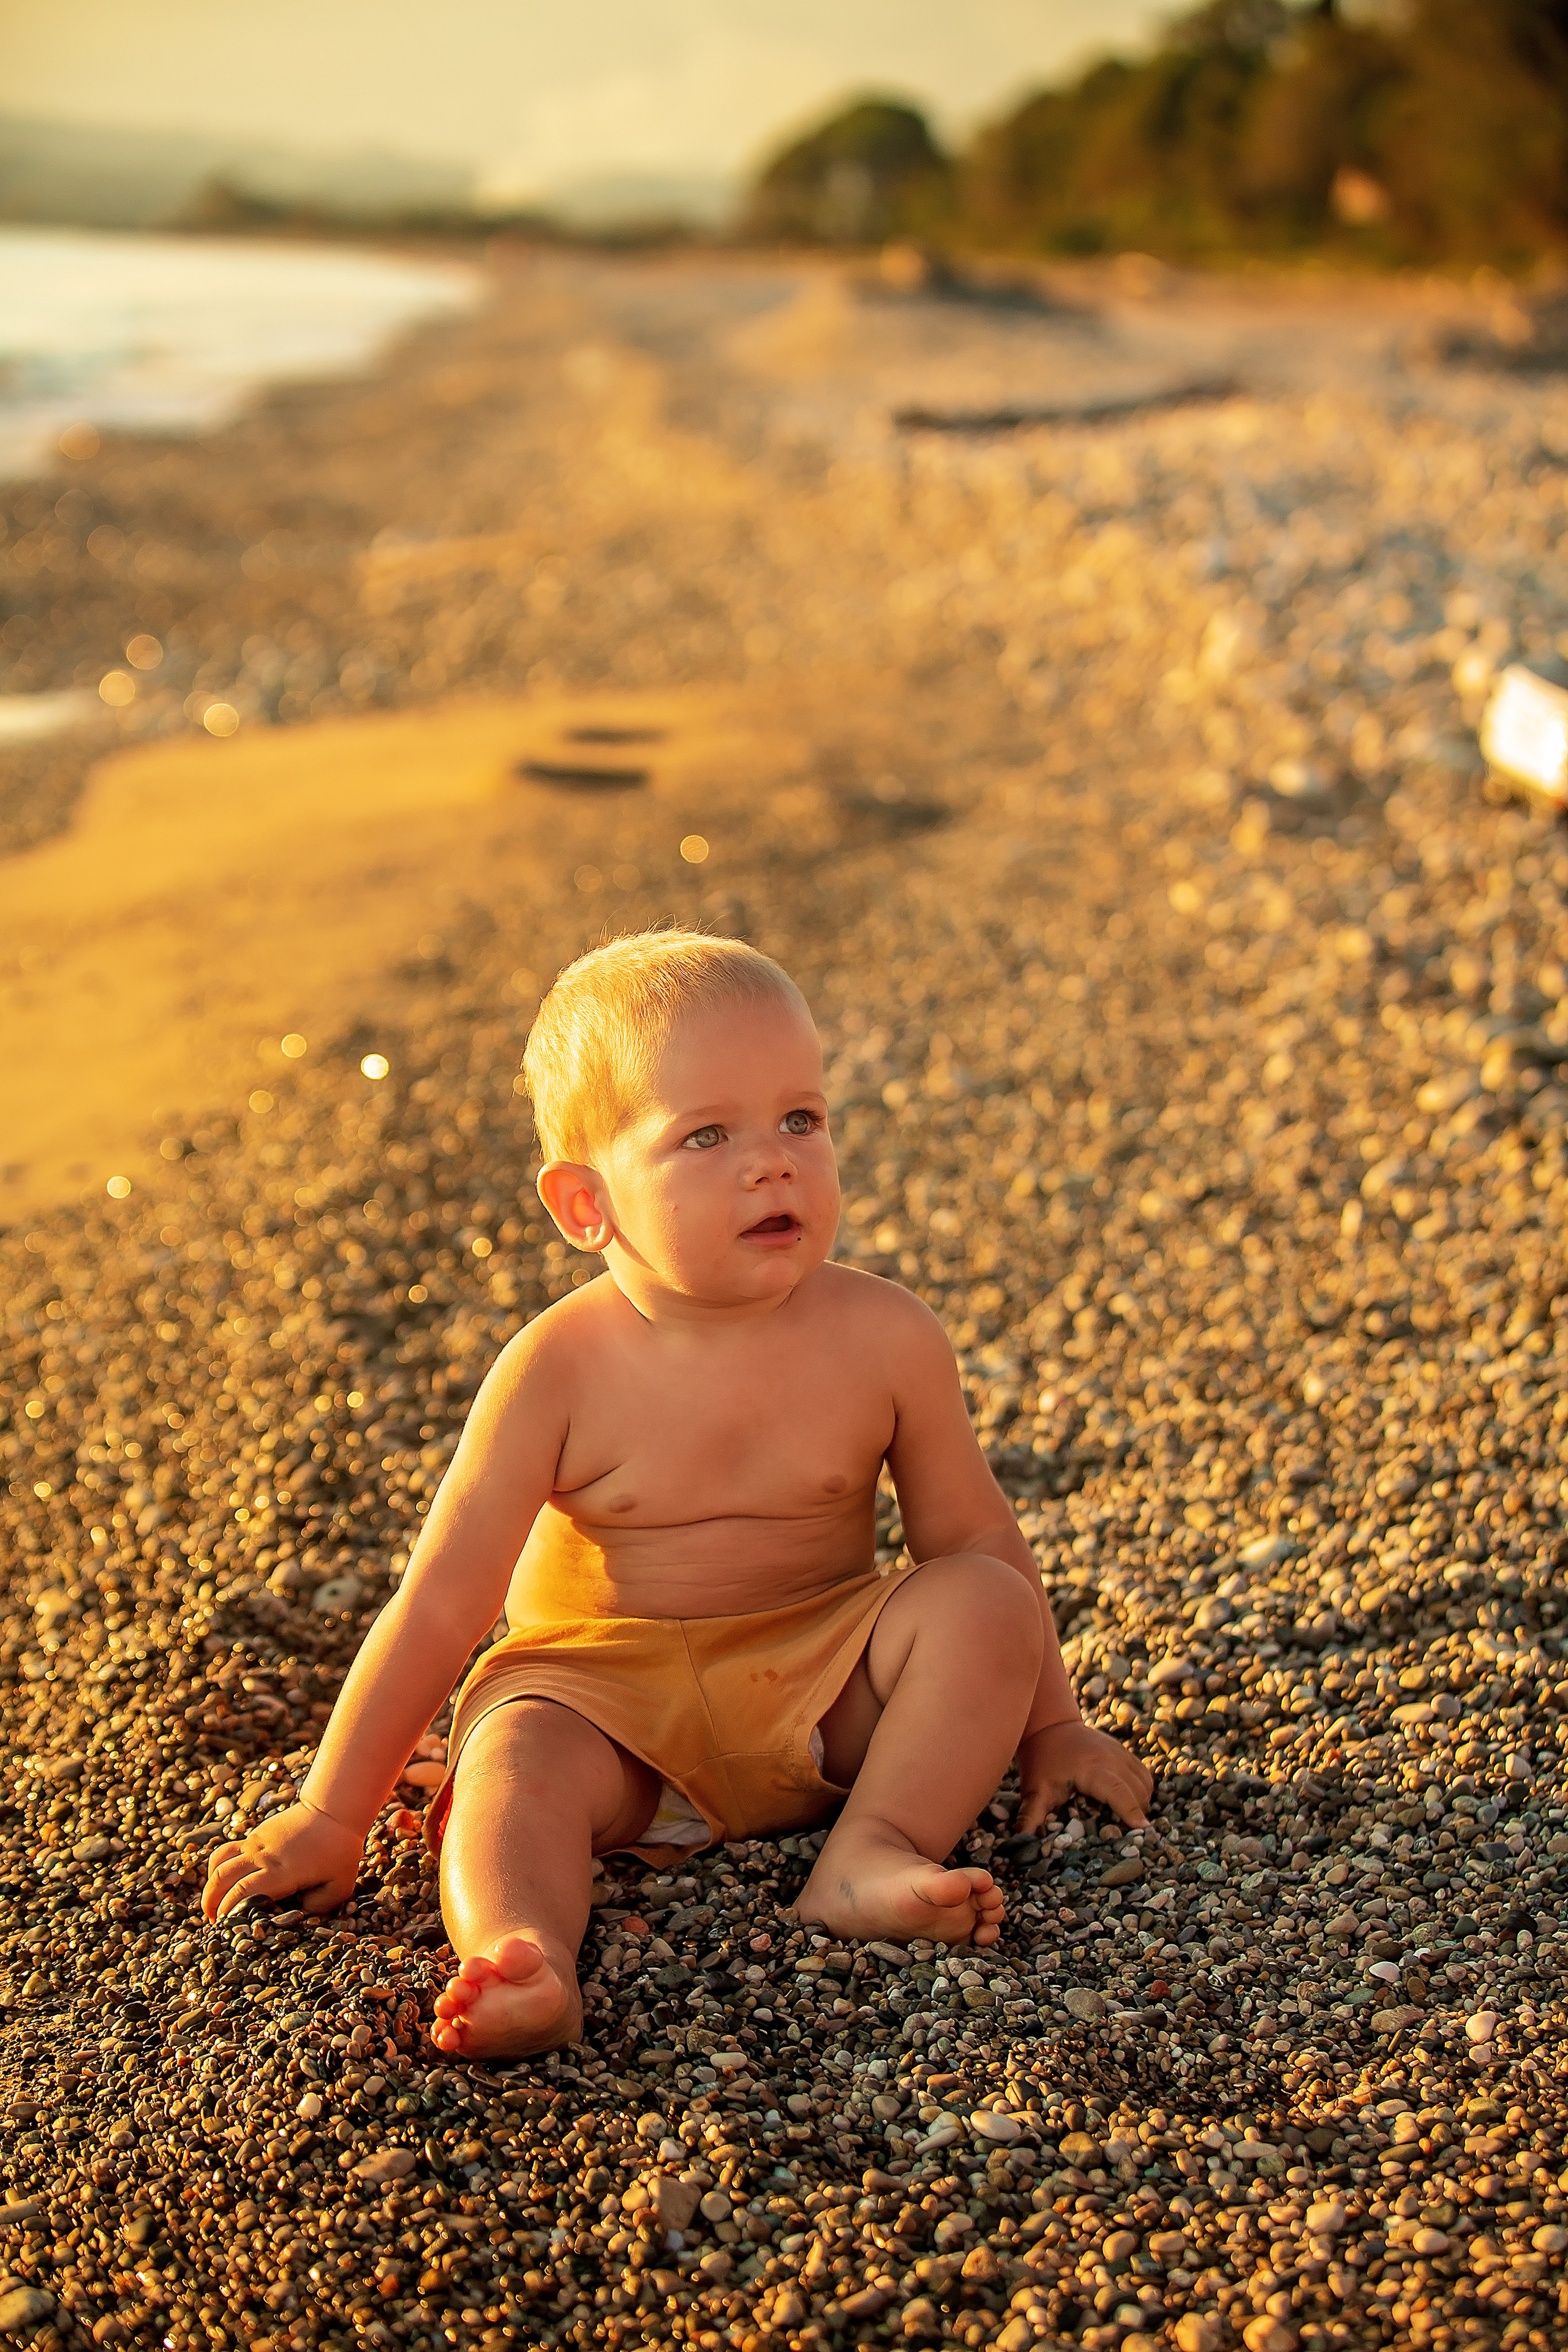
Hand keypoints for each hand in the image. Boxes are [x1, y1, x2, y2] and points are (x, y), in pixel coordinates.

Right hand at [202, 1800, 362, 1923]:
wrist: (333, 1810)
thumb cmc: (340, 1851)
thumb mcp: (341, 1885)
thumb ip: (319, 1906)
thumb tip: (296, 1915)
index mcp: (282, 1871)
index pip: (243, 1892)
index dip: (229, 1911)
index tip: (226, 1926)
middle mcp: (263, 1856)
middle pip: (223, 1878)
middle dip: (211, 1903)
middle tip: (214, 1923)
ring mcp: (256, 1843)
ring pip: (219, 1862)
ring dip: (210, 1885)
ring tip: (211, 1906)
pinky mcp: (255, 1836)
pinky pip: (226, 1851)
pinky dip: (216, 1868)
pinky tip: (221, 1882)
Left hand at [1014, 1719, 1152, 1833]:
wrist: (1048, 1726)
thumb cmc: (1041, 1760)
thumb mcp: (1035, 1789)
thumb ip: (1031, 1815)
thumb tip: (1021, 1841)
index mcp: (1090, 1767)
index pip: (1117, 1790)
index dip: (1131, 1810)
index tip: (1143, 1829)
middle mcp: (1110, 1757)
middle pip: (1136, 1789)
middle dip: (1139, 1812)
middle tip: (1135, 1838)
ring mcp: (1119, 1751)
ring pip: (1144, 1782)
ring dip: (1143, 1802)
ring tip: (1132, 1822)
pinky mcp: (1123, 1750)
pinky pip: (1143, 1773)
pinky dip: (1143, 1790)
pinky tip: (1134, 1803)